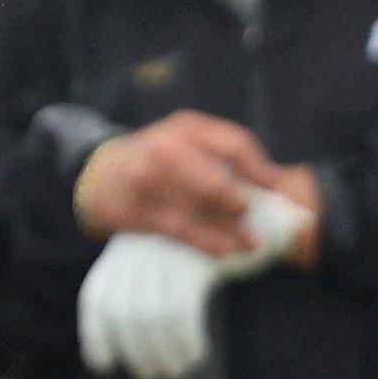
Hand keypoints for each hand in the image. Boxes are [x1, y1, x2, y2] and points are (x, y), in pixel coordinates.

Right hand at [79, 111, 286, 256]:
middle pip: (218, 181)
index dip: (261, 171)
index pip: (235, 145)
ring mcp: (149, 180)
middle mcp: (167, 149)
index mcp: (187, 127)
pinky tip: (225, 251)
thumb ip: (223, 154)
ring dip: (232, 231)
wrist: (99, 174)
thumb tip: (274, 182)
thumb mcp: (186, 141)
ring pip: (201, 211)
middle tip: (260, 222)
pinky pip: (181, 231)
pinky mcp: (138, 211)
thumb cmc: (157, 158)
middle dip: (244, 206)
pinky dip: (207, 243)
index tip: (277, 191)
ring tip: (252, 244)